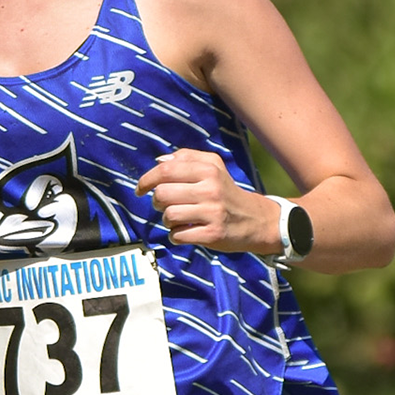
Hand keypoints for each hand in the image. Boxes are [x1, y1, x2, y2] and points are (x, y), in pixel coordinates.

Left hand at [134, 148, 279, 252]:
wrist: (255, 219)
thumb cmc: (225, 191)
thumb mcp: (213, 166)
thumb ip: (186, 158)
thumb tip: (158, 161)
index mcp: (208, 170)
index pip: (166, 170)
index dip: (146, 180)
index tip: (140, 189)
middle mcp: (210, 189)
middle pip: (162, 194)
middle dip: (158, 202)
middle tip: (165, 205)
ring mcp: (212, 213)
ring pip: (168, 216)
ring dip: (168, 221)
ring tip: (179, 219)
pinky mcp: (213, 234)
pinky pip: (178, 235)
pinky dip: (176, 236)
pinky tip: (186, 232)